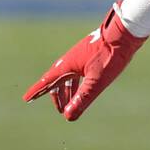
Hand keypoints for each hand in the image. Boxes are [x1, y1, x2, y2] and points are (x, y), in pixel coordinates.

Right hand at [22, 3, 146, 120]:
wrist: (123, 33)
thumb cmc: (110, 56)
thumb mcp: (96, 82)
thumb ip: (82, 98)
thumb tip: (68, 116)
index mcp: (67, 65)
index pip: (47, 81)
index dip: (37, 91)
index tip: (26, 99)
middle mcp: (70, 59)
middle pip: (57, 81)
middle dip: (57, 96)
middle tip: (60, 110)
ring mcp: (80, 56)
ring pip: (69, 76)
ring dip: (68, 90)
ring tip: (70, 103)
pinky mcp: (90, 54)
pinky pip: (78, 71)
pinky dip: (77, 81)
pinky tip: (84, 85)